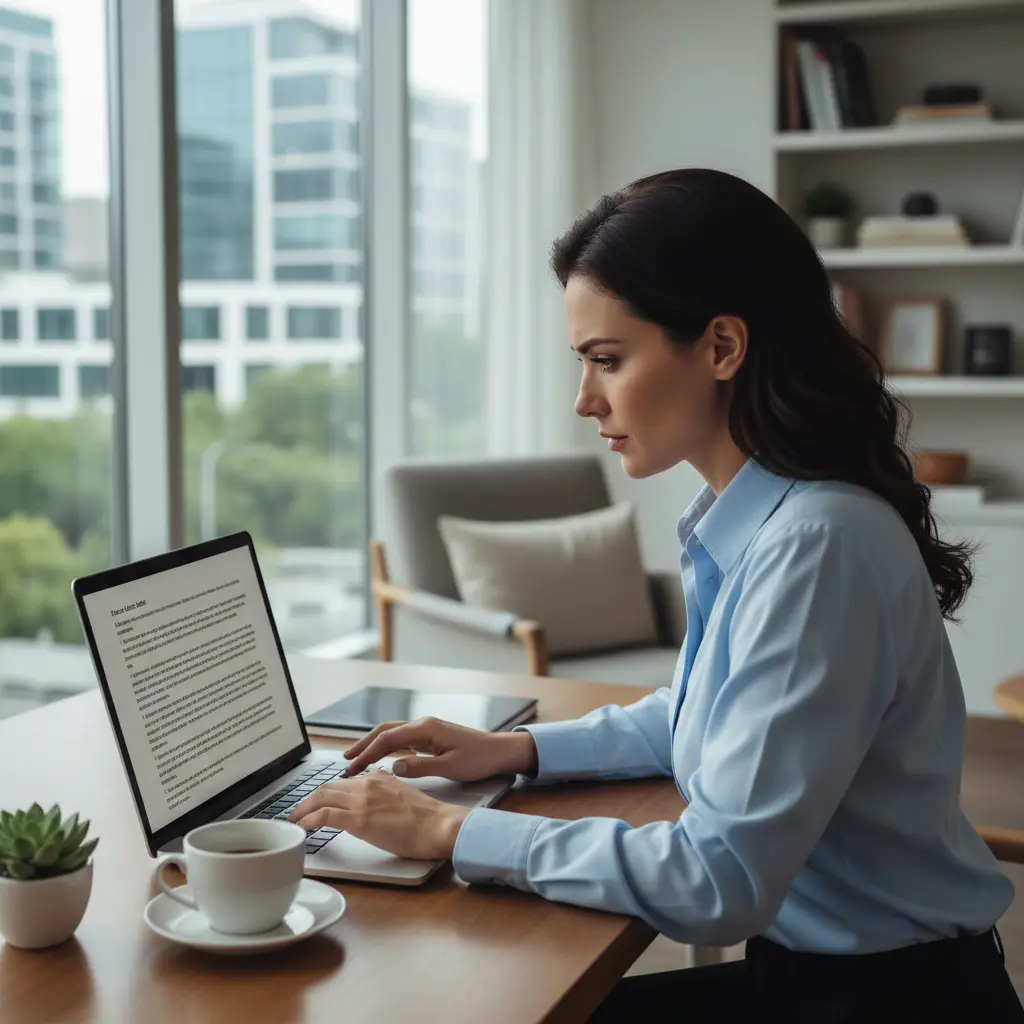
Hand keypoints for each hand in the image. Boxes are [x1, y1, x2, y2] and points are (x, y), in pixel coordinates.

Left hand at [288, 770, 469, 860]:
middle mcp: (367, 783)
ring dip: (302, 809)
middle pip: (327, 787)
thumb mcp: (403, 797)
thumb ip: (386, 795)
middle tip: (298, 811)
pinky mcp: (358, 820)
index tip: (317, 802)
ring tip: (293, 820)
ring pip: (320, 798)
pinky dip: (307, 820)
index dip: (326, 792)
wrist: (439, 825)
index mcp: (378, 778)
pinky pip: (323, 816)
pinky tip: (301, 828)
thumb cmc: (428, 819)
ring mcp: (361, 800)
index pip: (343, 782)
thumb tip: (375, 804)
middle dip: (308, 799)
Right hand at [341, 716, 537, 782]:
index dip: (367, 753)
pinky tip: (381, 759)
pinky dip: (387, 747)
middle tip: (346, 761)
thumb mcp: (450, 768)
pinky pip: (402, 739)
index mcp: (426, 729)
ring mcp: (427, 729)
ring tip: (357, 759)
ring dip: (373, 745)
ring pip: (392, 734)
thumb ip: (420, 767)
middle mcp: (423, 724)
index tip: (352, 767)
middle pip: (385, 731)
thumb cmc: (479, 758)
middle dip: (364, 745)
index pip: (388, 739)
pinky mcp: (431, 736)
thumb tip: (393, 766)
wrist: (500, 751)